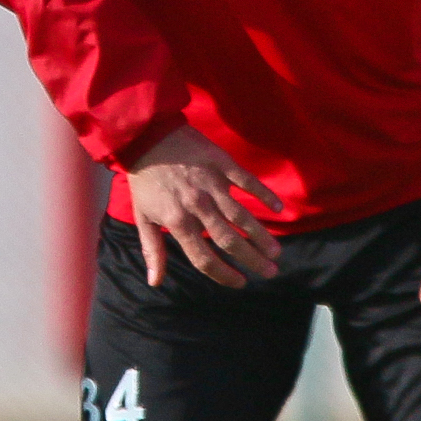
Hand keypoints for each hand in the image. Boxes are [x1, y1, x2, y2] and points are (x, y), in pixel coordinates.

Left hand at [123, 124, 281, 288]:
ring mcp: (212, 185)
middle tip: (270, 272)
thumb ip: (152, 251)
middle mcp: (198, 207)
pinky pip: (248, 182)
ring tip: (276, 253)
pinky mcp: (222, 164)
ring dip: (262, 236)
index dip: (224, 275)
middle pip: (230, 241)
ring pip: (243, 217)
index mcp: (177, 222)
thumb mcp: (141, 217)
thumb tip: (155, 282)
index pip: (204, 259)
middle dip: (252, 260)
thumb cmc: (144, 181)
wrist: (145, 136)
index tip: (240, 283)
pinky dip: (265, 195)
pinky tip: (278, 209)